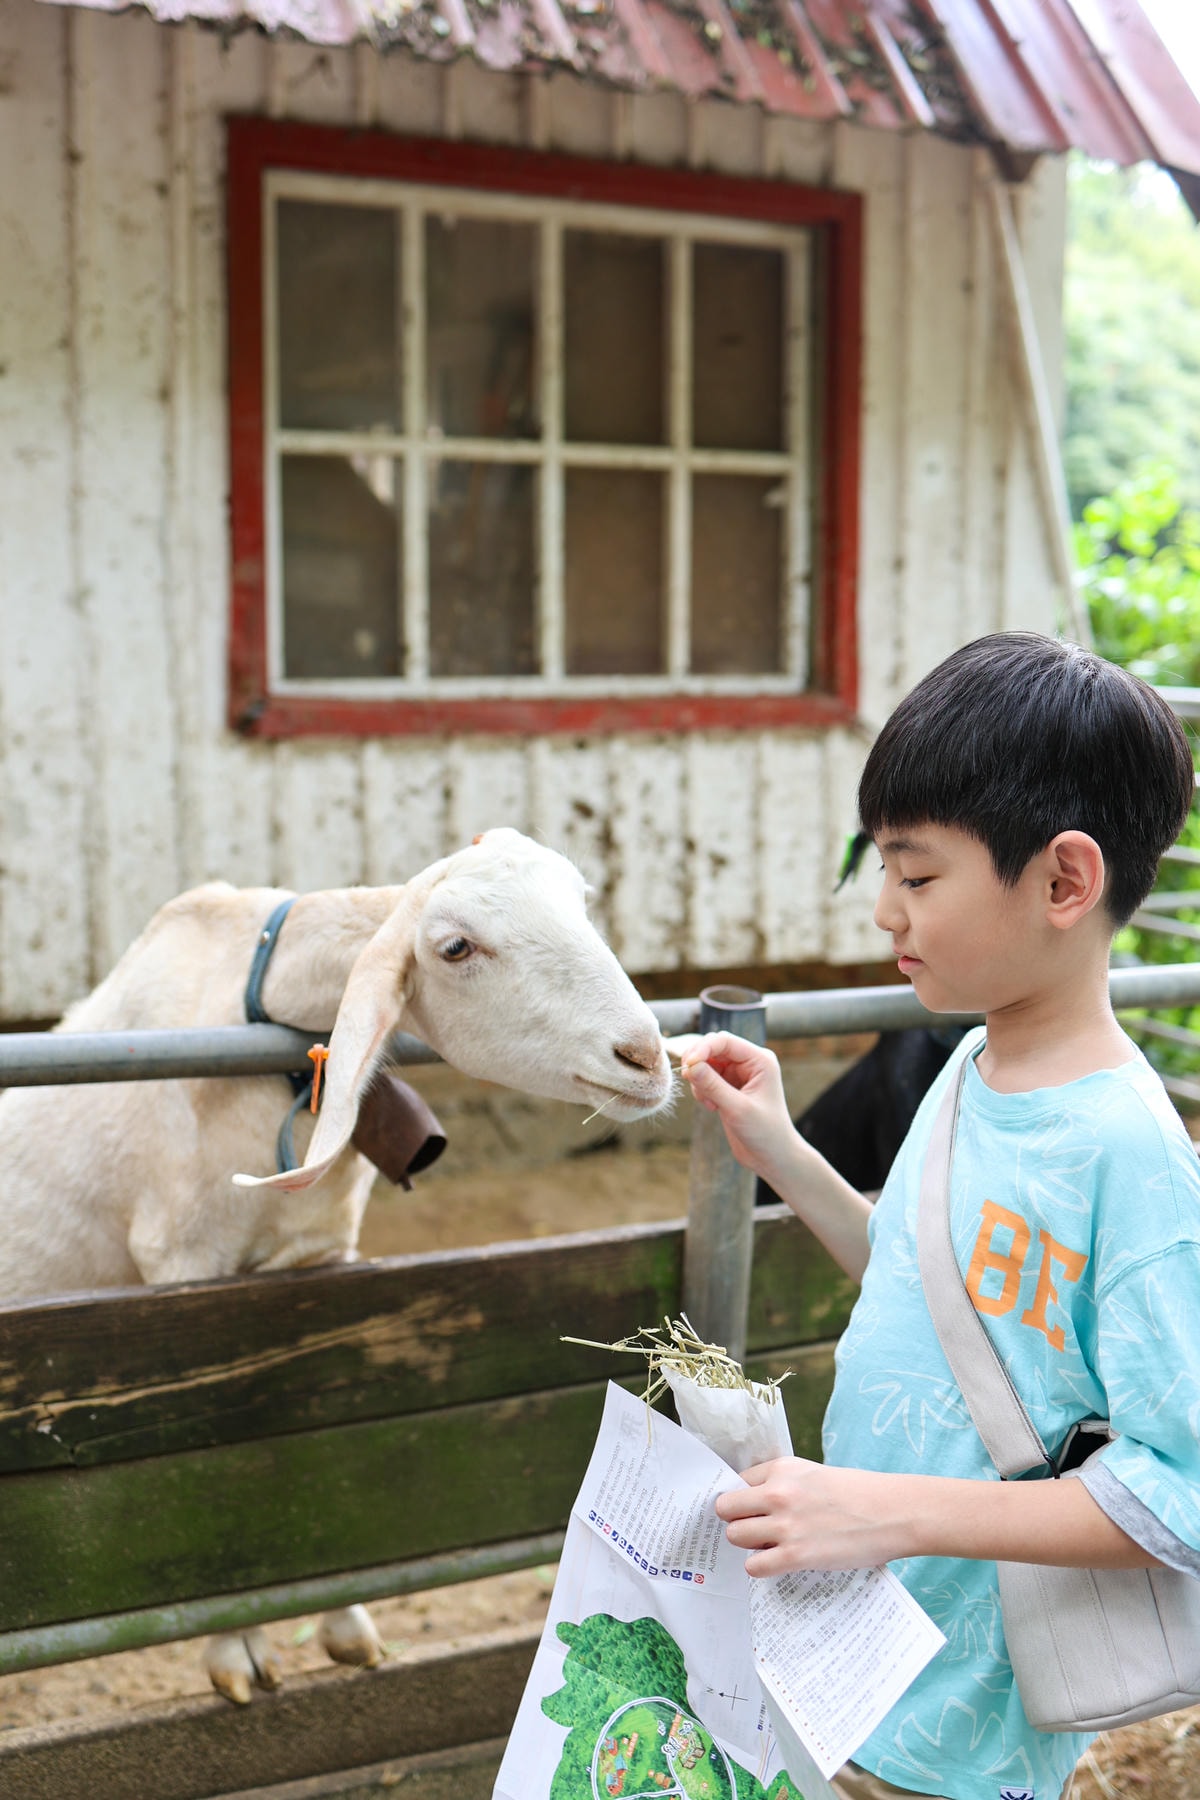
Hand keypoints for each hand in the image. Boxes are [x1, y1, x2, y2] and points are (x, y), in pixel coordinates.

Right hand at [680, 1033, 797, 1184]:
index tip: (688, 1065)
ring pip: (706, 1063)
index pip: (725, 1041)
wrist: (772, 1157)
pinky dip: (701, 1090)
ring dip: (699, 1080)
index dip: (703, 1048)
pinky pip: (706, 1078)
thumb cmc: (765, 1132)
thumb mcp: (738, 1109)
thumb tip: (690, 1066)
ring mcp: (738, 1075)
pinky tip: (711, 1107)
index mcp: (760, 1061)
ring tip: (708, 1102)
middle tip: (689, 1080)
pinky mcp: (729, 1088)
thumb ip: (713, 1086)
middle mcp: (749, 1064)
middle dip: (698, 1063)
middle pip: (713, 1048)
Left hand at [714, 1458, 920, 1575]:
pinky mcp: (795, 1555)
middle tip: (756, 1528)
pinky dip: (761, 1567)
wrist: (892, 1512)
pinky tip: (779, 1562)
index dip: (742, 1498)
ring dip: (749, 1544)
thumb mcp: (813, 1474)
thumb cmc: (857, 1493)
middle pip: (726, 1509)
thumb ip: (782, 1483)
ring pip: (735, 1536)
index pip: (736, 1481)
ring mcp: (785, 1524)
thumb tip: (752, 1502)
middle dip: (737, 1520)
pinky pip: (754, 1566)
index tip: (749, 1509)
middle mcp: (778, 1492)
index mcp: (782, 1468)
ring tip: (771, 1545)